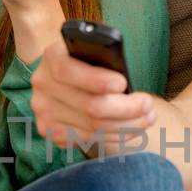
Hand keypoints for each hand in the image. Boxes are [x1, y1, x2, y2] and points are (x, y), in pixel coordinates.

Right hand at [30, 37, 155, 150]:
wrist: (69, 79)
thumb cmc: (90, 62)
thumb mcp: (94, 51)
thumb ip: (104, 57)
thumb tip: (123, 76)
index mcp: (52, 57)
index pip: (68, 71)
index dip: (97, 80)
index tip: (123, 83)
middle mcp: (43, 84)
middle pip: (89, 106)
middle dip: (127, 108)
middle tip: (148, 105)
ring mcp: (44, 111)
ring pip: (94, 127)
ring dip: (128, 125)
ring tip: (147, 116)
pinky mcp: (51, 131)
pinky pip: (90, 139)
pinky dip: (116, 135)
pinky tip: (131, 128)